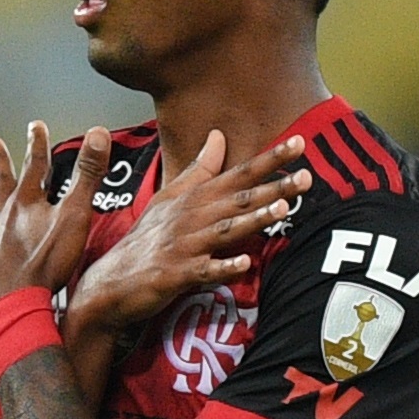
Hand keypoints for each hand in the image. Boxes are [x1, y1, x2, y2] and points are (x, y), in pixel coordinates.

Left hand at [0, 121, 111, 319]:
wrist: (13, 304)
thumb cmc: (45, 264)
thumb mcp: (75, 215)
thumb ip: (87, 175)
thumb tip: (99, 134)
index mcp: (26, 202)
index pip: (34, 165)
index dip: (36, 144)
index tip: (35, 127)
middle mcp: (1, 215)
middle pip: (0, 181)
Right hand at [65, 131, 302, 350]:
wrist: (111, 281)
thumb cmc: (146, 240)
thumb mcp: (169, 198)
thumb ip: (199, 169)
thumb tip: (218, 136)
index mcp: (195, 198)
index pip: (238, 173)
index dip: (269, 160)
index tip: (298, 144)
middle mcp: (192, 217)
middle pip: (238, 198)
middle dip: (272, 187)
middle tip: (307, 176)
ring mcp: (184, 246)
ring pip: (225, 230)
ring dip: (253, 219)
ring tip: (282, 208)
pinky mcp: (176, 275)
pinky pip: (204, 271)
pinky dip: (223, 266)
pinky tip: (244, 263)